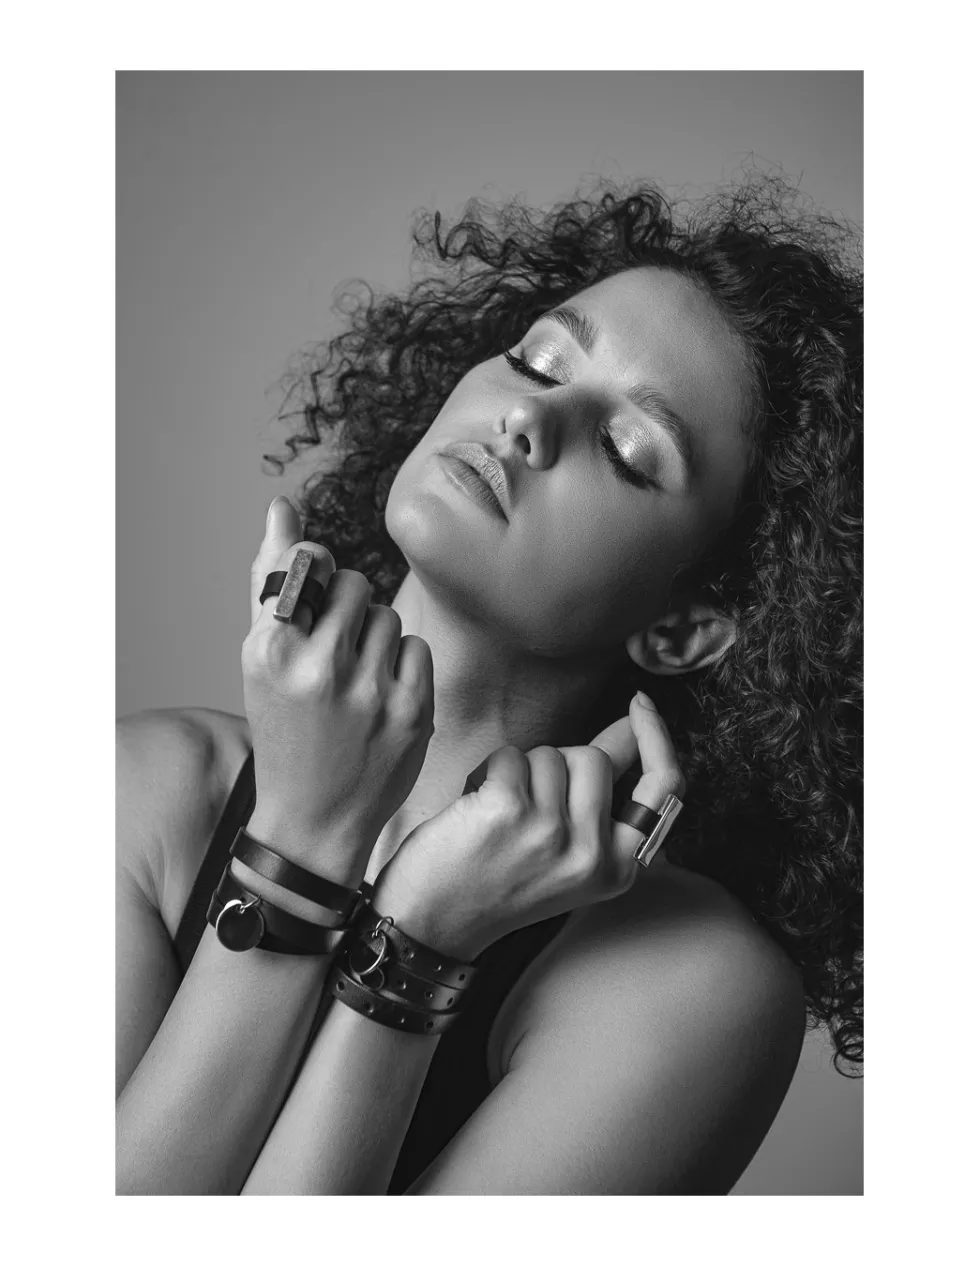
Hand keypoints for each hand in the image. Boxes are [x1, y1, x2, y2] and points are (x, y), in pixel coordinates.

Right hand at [241, 497, 434, 882]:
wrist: (315, 820)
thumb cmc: (284, 729)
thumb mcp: (260, 660)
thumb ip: (271, 581)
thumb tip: (282, 507)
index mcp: (271, 651)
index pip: (311, 561)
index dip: (317, 575)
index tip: (314, 600)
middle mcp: (319, 669)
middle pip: (358, 585)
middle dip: (348, 608)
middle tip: (334, 650)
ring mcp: (370, 693)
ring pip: (389, 616)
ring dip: (376, 637)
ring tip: (355, 678)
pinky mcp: (413, 712)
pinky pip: (417, 649)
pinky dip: (402, 666)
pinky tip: (381, 697)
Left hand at [370, 692, 684, 958]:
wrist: (431, 925)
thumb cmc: (498, 883)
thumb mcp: (568, 856)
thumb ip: (601, 799)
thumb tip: (632, 728)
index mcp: (616, 868)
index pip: (663, 788)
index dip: (657, 738)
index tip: (640, 705)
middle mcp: (591, 855)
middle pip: (593, 757)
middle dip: (558, 764)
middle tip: (526, 806)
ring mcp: (551, 833)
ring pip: (550, 754)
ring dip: (520, 771)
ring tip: (498, 815)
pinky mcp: (508, 811)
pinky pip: (511, 756)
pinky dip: (488, 772)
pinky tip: (475, 809)